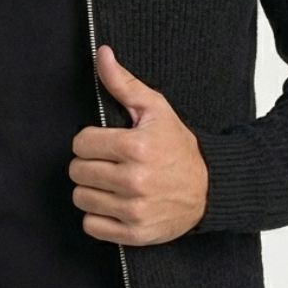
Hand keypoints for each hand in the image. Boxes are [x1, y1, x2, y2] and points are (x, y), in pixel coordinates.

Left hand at [69, 44, 208, 245]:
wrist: (210, 188)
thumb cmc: (179, 146)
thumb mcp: (155, 109)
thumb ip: (123, 83)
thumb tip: (101, 54)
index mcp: (136, 147)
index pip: (81, 143)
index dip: (90, 140)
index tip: (106, 143)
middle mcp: (134, 180)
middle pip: (77, 171)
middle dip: (90, 164)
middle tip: (110, 163)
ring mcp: (134, 210)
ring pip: (81, 198)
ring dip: (92, 190)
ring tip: (112, 183)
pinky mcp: (135, 233)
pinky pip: (91, 226)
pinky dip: (98, 217)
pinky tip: (114, 204)